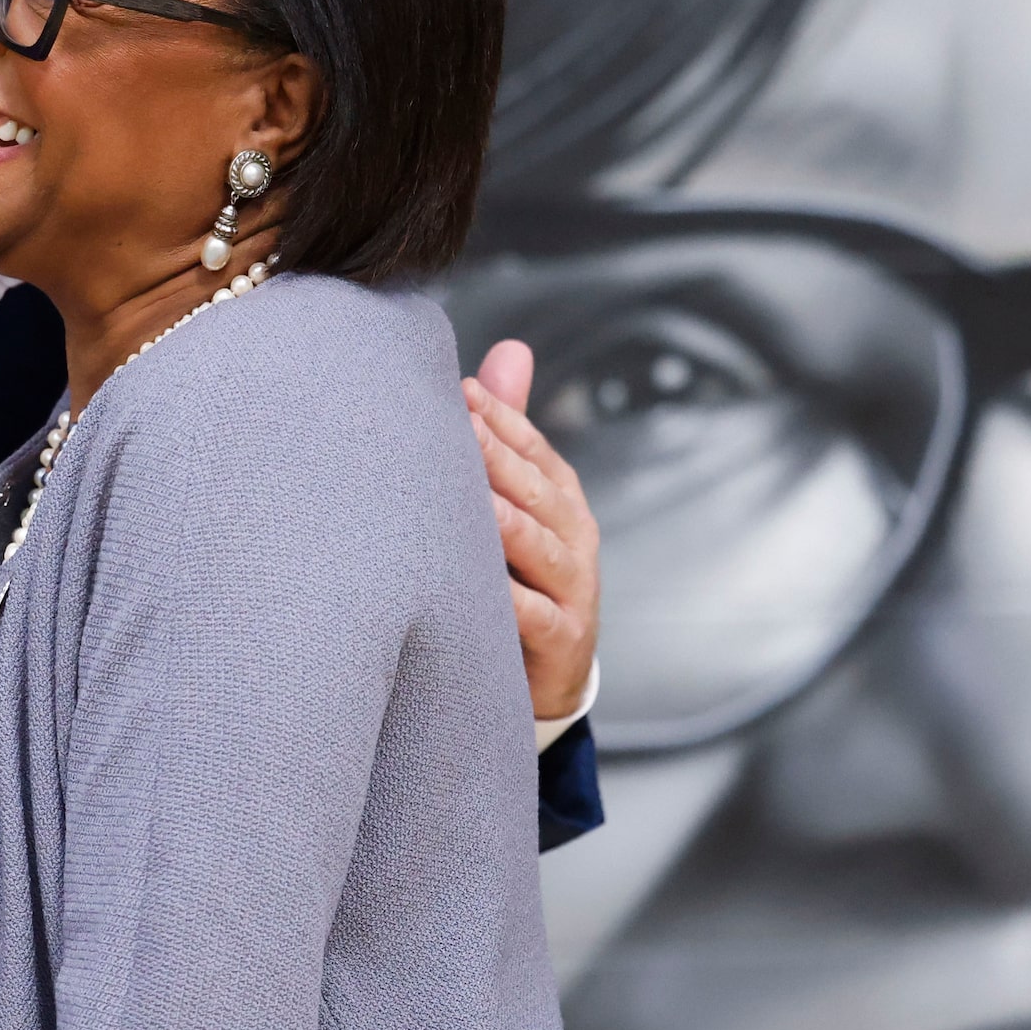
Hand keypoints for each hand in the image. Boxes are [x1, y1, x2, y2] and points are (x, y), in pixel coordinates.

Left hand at [466, 341, 599, 721]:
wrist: (547, 679)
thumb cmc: (522, 579)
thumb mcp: (520, 506)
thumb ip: (510, 435)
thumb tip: (507, 350)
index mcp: (561, 499)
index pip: (533, 448)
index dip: (500, 419)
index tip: (459, 391)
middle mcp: (573, 537)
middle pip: (535, 490)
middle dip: (497, 458)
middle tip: (457, 427)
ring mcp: (573, 588)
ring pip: (538, 548)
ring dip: (507, 523)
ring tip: (475, 500)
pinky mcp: (562, 640)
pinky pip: (534, 617)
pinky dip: (511, 602)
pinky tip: (482, 586)